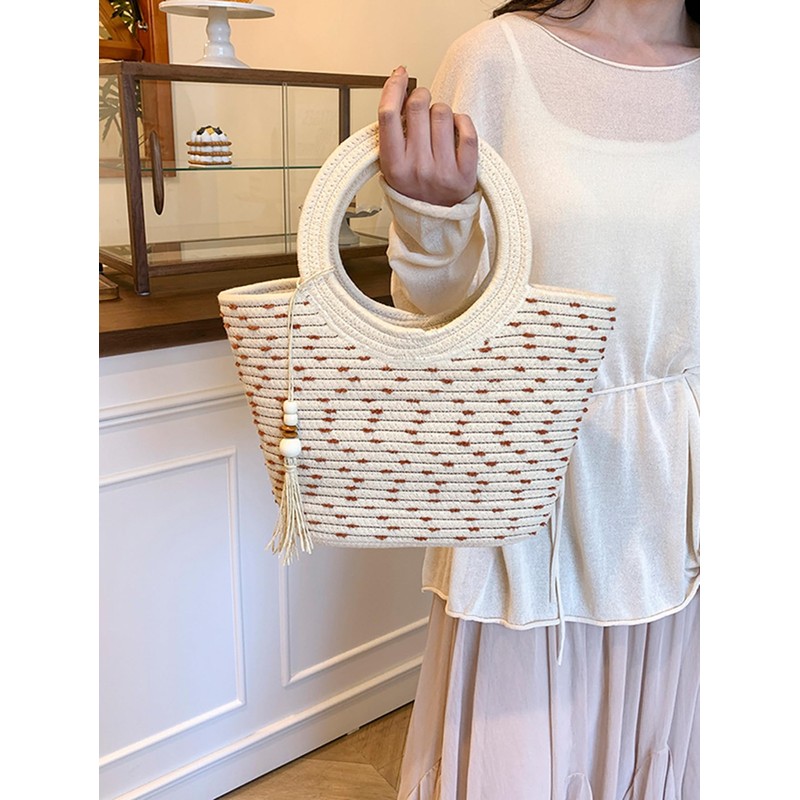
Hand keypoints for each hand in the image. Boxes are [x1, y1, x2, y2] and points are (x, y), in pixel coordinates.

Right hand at [378, 66, 477, 206]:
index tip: (400, 74)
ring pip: (443, 113)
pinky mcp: (466, 173)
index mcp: (394, 166)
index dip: (393, 87)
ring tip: (439, 126)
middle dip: (421, 97)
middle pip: (418, 107)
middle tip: (422, 105)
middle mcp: (417, 169)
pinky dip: (462, 121)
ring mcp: (442, 172)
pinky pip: (467, 129)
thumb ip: (392, 133)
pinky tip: (456, 128)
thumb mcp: (393, 164)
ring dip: (441, 111)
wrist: (435, 221)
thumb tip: (400, 88)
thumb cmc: (414, 189)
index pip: (388, 115)